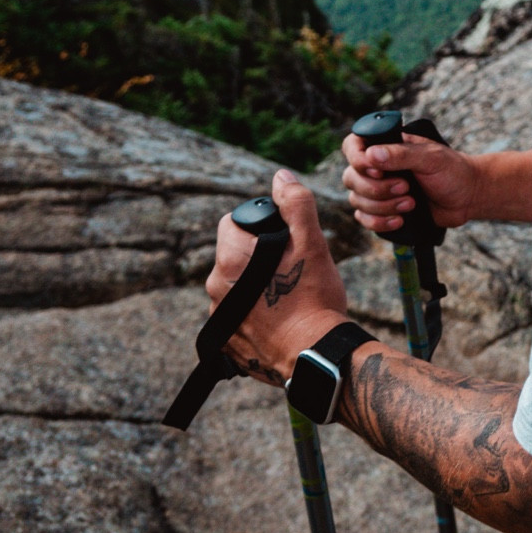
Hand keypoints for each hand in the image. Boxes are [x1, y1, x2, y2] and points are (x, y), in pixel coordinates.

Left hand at [207, 170, 347, 385]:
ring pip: (235, 286)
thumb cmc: (314, 297)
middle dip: (257, 256)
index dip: (259, 225)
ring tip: (287, 296)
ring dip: (254, 286)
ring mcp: (220, 318)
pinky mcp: (227, 344)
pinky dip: (252, 315)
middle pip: (233, 256)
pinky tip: (278, 319)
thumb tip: (280, 176)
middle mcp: (215, 288)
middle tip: (291, 268)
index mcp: (230, 259)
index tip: (284, 240)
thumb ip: (295, 203)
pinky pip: (236, 317)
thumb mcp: (311, 243)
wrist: (316, 355)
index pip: (232, 223)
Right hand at [341, 129, 483, 233]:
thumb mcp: (431, 158)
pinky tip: (400, 220)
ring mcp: (378, 189)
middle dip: (377, 189)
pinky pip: (364, 219)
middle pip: (351, 178)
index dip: (358, 160)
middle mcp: (377, 167)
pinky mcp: (383, 210)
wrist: (467, 197)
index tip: (379, 171)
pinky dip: (379, 223)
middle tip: (406, 188)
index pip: (352, 146)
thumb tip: (372, 155)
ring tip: (412, 204)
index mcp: (387, 146)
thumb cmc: (452, 170)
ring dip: (383, 206)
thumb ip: (402, 154)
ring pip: (357, 200)